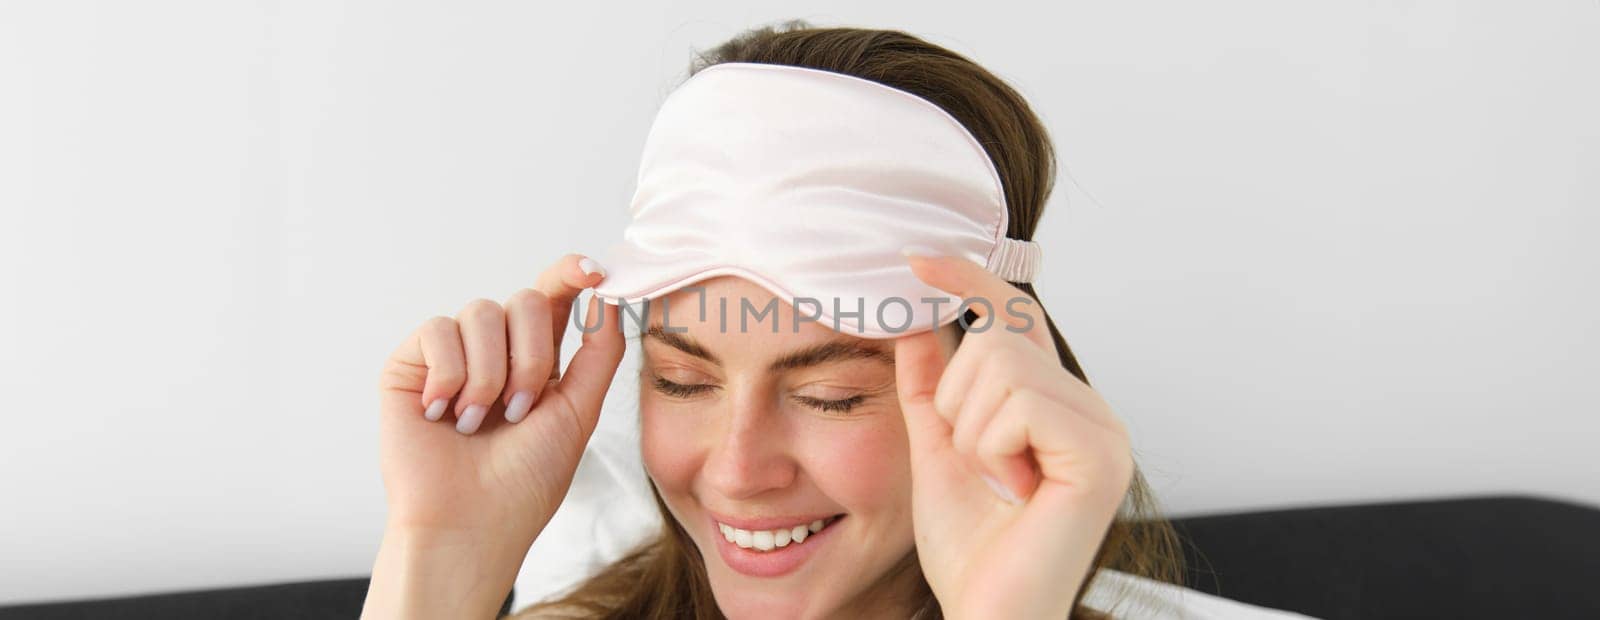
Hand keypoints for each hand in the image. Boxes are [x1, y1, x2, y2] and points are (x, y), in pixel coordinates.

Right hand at [363, 254, 624, 618]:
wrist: (470, 524)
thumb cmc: (524, 483)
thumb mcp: (577, 414)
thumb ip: (599, 355)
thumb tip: (610, 299)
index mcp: (536, 360)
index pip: (555, 299)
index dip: (572, 274)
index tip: (594, 272)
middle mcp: (495, 351)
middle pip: (526, 300)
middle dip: (530, 356)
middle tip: (518, 411)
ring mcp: (452, 356)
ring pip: (482, 311)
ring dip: (490, 374)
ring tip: (479, 422)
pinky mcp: (410, 365)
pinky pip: (438, 329)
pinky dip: (449, 374)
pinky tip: (443, 412)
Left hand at [894, 253, 1133, 618]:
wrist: (988, 612)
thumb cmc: (970, 548)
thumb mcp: (937, 447)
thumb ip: (930, 383)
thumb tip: (916, 315)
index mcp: (1058, 407)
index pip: (1014, 321)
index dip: (969, 282)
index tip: (918, 258)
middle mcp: (1091, 410)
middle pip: (999, 336)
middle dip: (958, 401)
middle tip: (977, 465)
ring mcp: (1103, 430)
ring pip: (1003, 364)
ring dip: (972, 432)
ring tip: (995, 484)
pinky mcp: (1101, 454)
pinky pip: (1020, 403)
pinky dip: (992, 448)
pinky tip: (1012, 492)